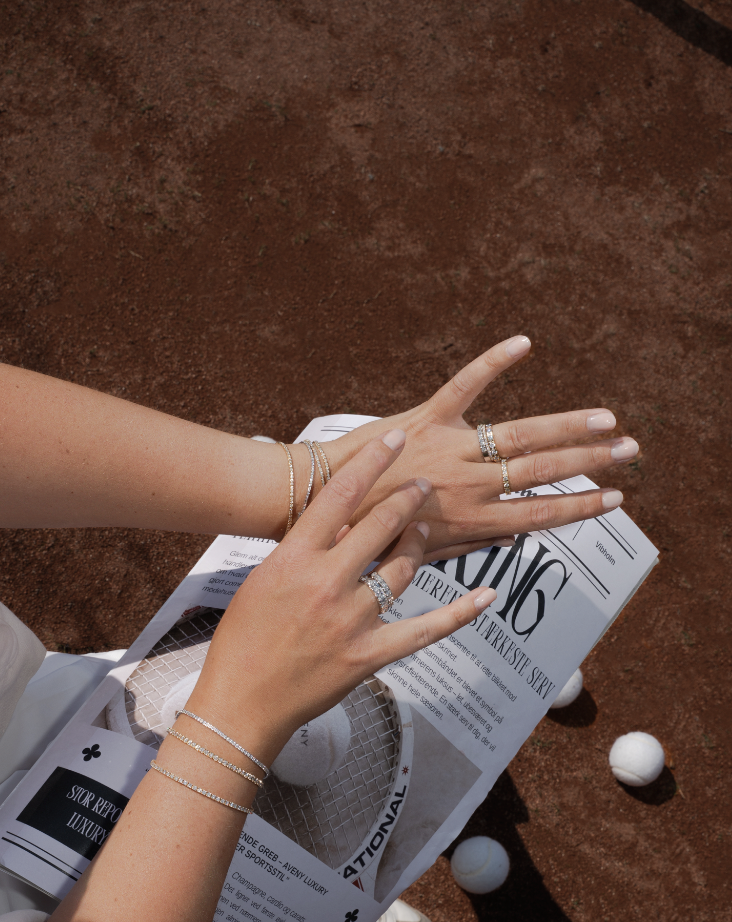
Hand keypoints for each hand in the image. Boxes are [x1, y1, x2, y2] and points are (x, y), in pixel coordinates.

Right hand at [189, 428, 494, 762]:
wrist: (241, 702)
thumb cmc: (243, 641)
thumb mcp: (262, 582)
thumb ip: (300, 553)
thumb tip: (335, 524)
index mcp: (292, 560)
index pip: (340, 496)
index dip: (373, 462)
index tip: (396, 439)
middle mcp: (325, 584)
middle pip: (380, 525)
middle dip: (408, 498)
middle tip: (422, 484)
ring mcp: (350, 620)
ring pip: (403, 569)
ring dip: (419, 544)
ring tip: (425, 531)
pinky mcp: (369, 655)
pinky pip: (426, 629)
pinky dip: (460, 613)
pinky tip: (486, 596)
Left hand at [318, 335, 637, 560]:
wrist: (315, 506)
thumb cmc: (361, 538)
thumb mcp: (418, 554)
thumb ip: (463, 544)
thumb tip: (510, 542)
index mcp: (468, 522)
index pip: (538, 514)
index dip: (579, 507)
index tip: (614, 499)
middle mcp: (466, 486)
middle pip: (541, 472)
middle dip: (590, 462)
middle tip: (629, 450)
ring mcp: (448, 450)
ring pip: (519, 435)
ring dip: (566, 424)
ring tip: (604, 418)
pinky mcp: (425, 418)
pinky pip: (465, 385)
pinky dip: (494, 362)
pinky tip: (524, 343)